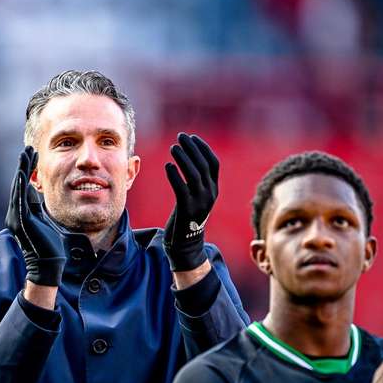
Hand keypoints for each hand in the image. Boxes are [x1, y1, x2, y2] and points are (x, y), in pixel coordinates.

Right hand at [5, 146, 65, 285]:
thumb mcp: (43, 220)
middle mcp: (15, 214)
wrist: (49, 265)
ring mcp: (16, 218)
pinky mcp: (21, 222)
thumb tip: (33, 190)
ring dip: (21, 170)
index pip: (23, 187)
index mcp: (21, 213)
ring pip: (17, 189)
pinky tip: (22, 173)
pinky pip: (20, 200)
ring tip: (26, 154)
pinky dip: (20, 185)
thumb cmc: (49, 245)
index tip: (34, 155)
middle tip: (29, 148)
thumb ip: (36, 206)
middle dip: (23, 166)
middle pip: (18, 184)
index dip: (27, 170)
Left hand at [163, 133, 219, 270]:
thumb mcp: (196, 198)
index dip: (203, 148)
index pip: (214, 163)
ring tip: (173, 148)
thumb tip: (188, 160)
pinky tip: (168, 166)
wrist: (185, 245)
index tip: (192, 137)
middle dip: (192, 148)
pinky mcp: (187, 210)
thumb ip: (196, 182)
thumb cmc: (187, 218)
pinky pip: (181, 188)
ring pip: (194, 175)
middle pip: (203, 165)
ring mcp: (200, 202)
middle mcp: (210, 194)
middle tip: (180, 137)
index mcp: (214, 190)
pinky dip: (175, 176)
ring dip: (183, 158)